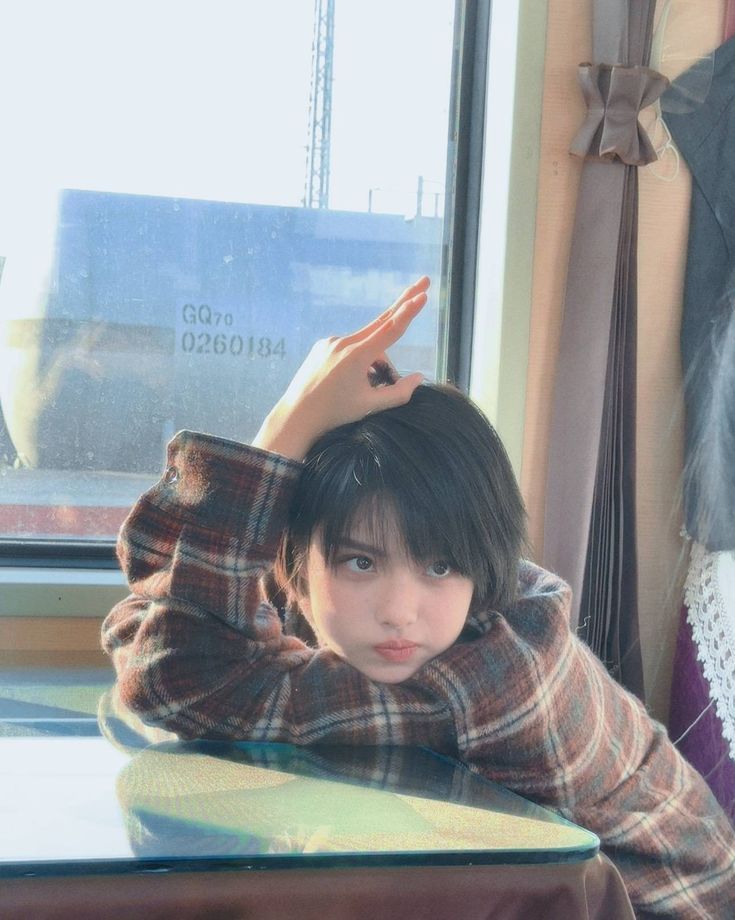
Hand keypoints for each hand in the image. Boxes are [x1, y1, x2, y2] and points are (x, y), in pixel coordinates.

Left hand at [252, 277, 429, 459]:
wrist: (296, 415)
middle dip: (404, 303)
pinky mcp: (322, 345)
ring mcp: (331, 342)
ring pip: (366, 344)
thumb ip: (399, 393)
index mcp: (357, 356)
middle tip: (424, 281)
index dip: (409, 312)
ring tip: (363, 389)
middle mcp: (344, 342)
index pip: (390, 329)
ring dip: (375, 359)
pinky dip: (358, 360)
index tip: (422, 296)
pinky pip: (349, 347)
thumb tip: (418, 377)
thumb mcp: (370, 405)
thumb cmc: (334, 414)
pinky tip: (346, 383)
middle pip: (382, 320)